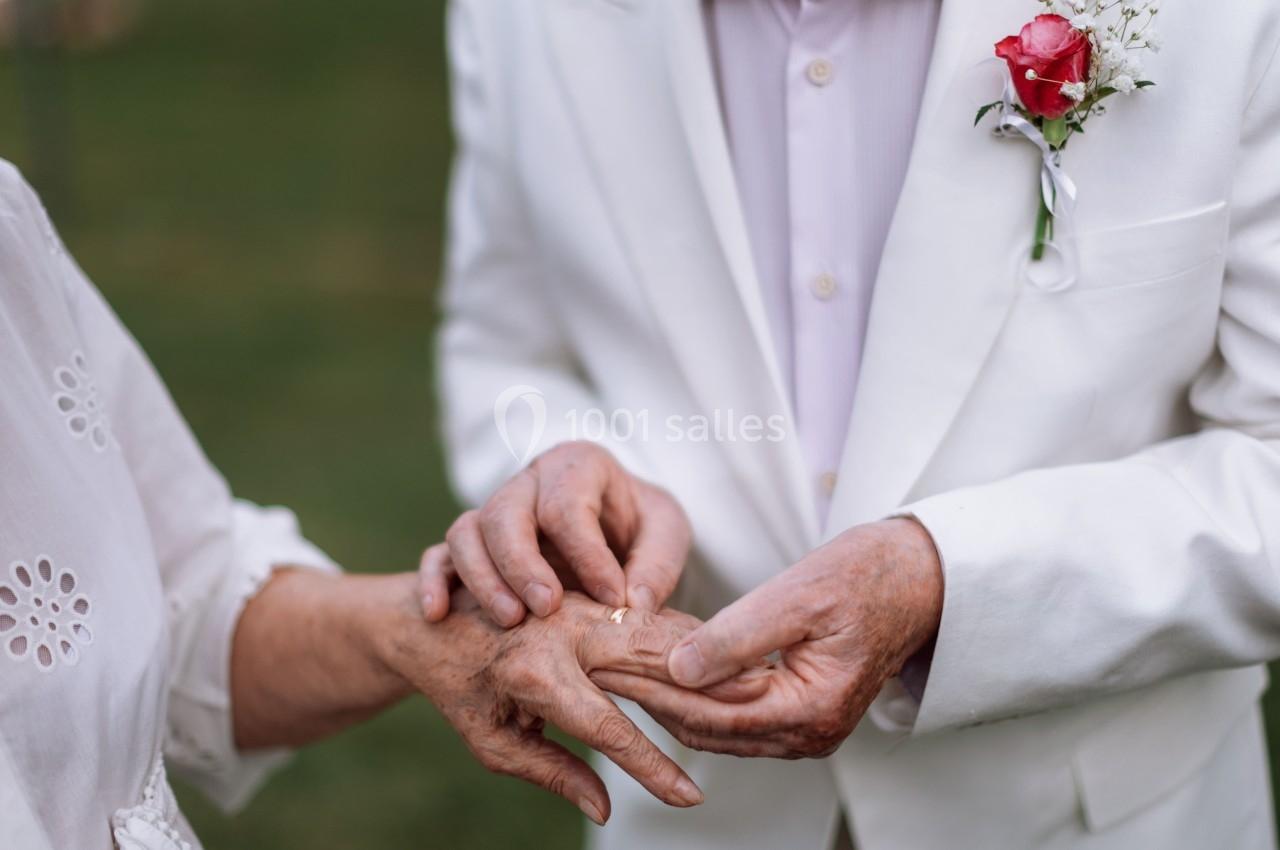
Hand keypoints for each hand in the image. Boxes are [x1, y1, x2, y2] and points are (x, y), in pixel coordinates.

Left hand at [381, 578, 767, 821]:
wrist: (433, 620)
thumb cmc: (460, 690)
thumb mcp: (493, 744)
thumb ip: (551, 772)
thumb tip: (605, 808)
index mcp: (534, 675)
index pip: (608, 730)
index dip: (652, 768)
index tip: (688, 797)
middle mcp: (563, 632)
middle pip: (651, 665)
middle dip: (704, 696)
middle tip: (751, 720)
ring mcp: (580, 606)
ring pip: (655, 633)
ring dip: (704, 660)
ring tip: (750, 688)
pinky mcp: (591, 594)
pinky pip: (647, 616)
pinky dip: (686, 637)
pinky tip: (719, 655)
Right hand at [420, 441, 690, 625]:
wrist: (615, 537)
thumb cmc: (641, 529)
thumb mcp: (666, 534)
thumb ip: (658, 565)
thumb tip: (630, 605)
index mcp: (577, 466)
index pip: (567, 504)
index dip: (586, 553)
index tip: (612, 598)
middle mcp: (528, 483)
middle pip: (505, 513)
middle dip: (522, 565)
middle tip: (547, 609)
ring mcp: (493, 512)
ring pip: (467, 532)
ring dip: (483, 578)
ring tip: (510, 621)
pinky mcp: (471, 545)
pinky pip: (438, 555)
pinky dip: (433, 581)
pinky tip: (438, 614)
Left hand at [590, 519, 942, 757]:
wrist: (917, 576)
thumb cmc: (867, 576)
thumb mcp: (796, 596)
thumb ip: (735, 636)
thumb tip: (677, 669)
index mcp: (813, 709)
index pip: (712, 715)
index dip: (654, 691)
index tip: (608, 664)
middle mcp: (811, 733)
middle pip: (710, 730)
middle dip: (653, 699)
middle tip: (600, 667)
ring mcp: (807, 728)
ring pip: (719, 728)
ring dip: (672, 699)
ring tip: (621, 667)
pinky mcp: (801, 711)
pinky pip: (737, 715)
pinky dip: (700, 695)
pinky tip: (667, 668)